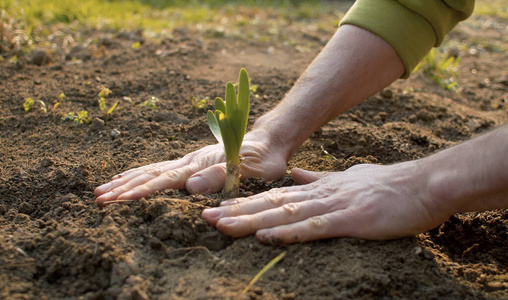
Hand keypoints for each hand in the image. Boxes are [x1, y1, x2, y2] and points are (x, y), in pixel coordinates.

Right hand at [94, 131, 286, 206]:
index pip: (165, 180)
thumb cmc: (262, 159)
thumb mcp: (250, 169)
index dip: (142, 191)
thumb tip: (191, 186)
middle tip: (98, 200)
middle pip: (150, 175)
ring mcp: (188, 161)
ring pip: (150, 171)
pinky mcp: (190, 163)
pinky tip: (126, 179)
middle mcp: (189, 162)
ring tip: (101, 191)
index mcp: (200, 166)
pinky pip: (158, 169)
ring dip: (125, 182)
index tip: (119, 201)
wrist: (268, 140)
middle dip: (124, 188)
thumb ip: (222, 176)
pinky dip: (139, 174)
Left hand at [202, 163, 450, 243]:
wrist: (423, 185)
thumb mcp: (346, 179)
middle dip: (236, 211)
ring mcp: (333, 206)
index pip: (274, 195)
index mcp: (317, 188)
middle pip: (271, 204)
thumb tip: (295, 176)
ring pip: (284, 213)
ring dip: (251, 221)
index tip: (220, 207)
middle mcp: (319, 194)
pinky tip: (265, 236)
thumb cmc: (387, 186)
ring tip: (222, 225)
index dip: (245, 202)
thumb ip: (318, 179)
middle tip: (204, 217)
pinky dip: (288, 232)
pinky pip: (314, 228)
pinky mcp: (350, 220)